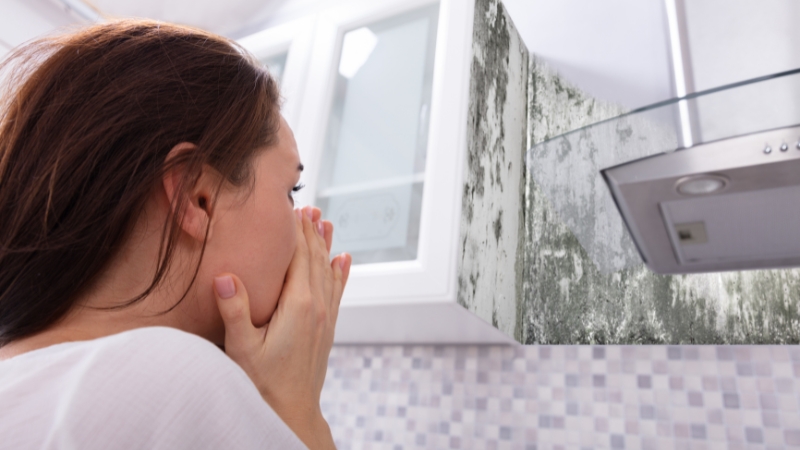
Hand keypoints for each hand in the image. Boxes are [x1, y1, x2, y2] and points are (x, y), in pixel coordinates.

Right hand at [213, 206, 350, 448]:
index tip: (294, 208)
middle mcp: (317, 306)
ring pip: (328, 271)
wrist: (292, 412)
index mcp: (298, 305)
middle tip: (309, 207)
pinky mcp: (327, 328)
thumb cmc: (262, 383)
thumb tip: (224, 275)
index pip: (298, 258)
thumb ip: (234, 310)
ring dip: (326, 245)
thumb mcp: (242, 348)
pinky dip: (339, 271)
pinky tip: (343, 259)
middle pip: (315, 259)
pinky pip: (336, 291)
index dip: (296, 232)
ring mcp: (325, 317)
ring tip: (326, 222)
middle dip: (312, 232)